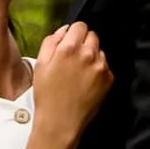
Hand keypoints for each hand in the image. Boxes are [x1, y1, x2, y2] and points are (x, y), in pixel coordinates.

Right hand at [31, 22, 112, 138]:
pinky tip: (86, 83)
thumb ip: (51, 41)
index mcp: (70, 48)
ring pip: (99, 51)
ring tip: (79, 74)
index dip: (74, 33)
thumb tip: (64, 30)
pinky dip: (98, 71)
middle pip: (92, 36)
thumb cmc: (47, 96)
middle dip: (83, 43)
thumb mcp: (40, 65)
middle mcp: (88, 54)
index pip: (80, 25)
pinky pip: (105, 66)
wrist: (60, 123)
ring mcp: (101, 67)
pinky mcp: (109, 79)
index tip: (70, 43)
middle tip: (73, 60)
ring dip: (91, 57)